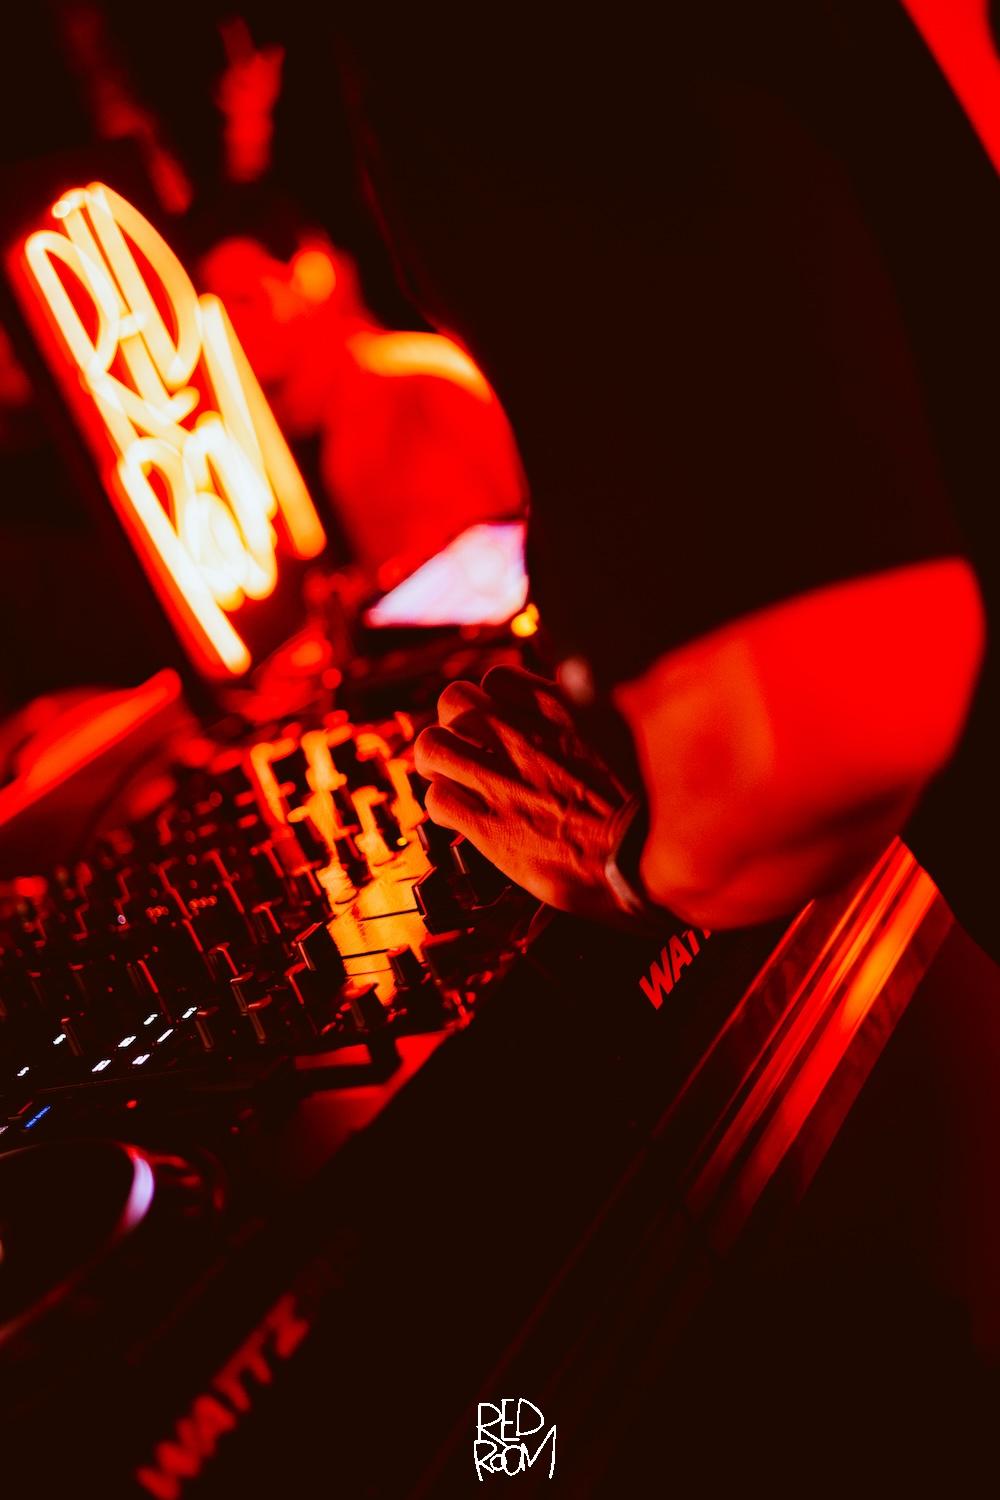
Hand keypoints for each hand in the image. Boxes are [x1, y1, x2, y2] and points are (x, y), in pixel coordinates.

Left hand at [414, 665, 635, 922]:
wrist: (650, 857)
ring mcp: (502, 780)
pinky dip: (443, 807)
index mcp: (560, 710)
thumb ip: (589, 713)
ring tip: (448, 779)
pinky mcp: (490, 826)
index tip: (497, 722)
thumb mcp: (625, 732)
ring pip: (432, 746)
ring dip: (435, 762)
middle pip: (453, 700)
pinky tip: (461, 820)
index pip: (497, 679)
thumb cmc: (648, 803)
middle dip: (452, 723)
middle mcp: (523, 737)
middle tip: (463, 748)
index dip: (491, 702)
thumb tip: (578, 696)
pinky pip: (438, 800)